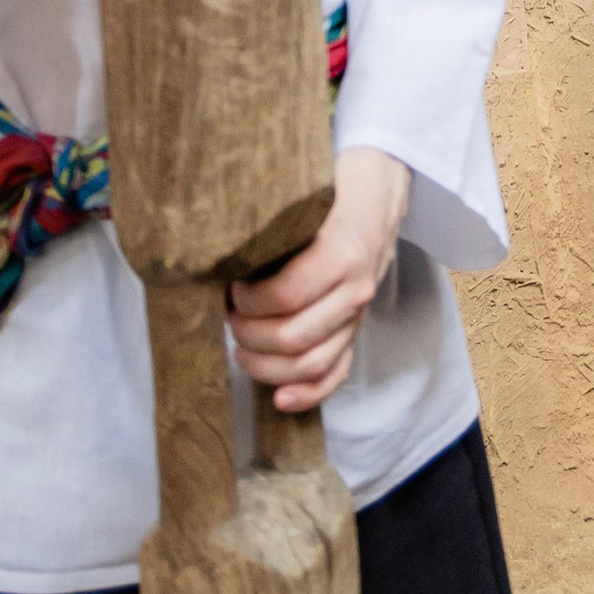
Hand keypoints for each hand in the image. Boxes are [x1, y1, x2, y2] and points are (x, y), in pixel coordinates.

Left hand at [227, 147, 412, 412]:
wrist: (377, 194)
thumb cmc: (329, 193)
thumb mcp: (302, 198)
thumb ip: (269, 225)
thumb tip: (217, 247)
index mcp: (341, 255)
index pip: (286, 297)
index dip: (248, 301)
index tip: (229, 286)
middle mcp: (355, 290)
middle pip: (294, 337)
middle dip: (249, 332)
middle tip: (227, 314)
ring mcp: (358, 315)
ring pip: (311, 363)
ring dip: (267, 365)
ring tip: (239, 347)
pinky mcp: (356, 331)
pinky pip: (336, 373)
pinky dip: (308, 394)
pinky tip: (279, 399)